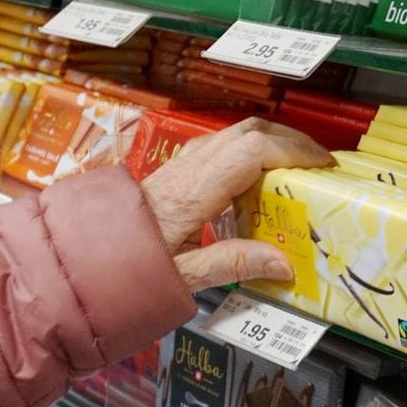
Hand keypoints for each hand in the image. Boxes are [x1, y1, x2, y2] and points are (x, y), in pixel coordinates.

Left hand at [140, 118, 332, 290]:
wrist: (85, 258)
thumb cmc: (127, 267)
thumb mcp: (183, 276)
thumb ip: (234, 264)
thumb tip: (285, 263)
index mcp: (192, 192)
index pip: (252, 150)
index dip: (293, 151)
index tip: (321, 167)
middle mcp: (188, 168)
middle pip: (248, 130)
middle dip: (290, 139)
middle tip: (318, 162)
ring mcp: (180, 164)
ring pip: (234, 132)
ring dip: (271, 140)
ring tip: (295, 166)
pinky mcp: (176, 169)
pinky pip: (220, 144)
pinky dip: (249, 148)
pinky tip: (258, 174)